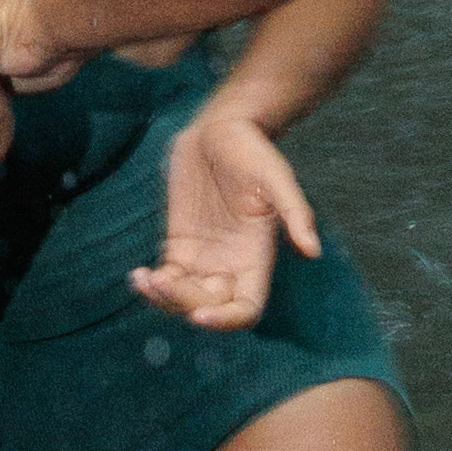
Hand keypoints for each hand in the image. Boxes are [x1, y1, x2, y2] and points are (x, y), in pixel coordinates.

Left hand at [133, 97, 324, 322]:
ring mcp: (203, 258)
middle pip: (210, 308)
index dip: (226, 321)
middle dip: (184, 303)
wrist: (220, 129)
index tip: (199, 316)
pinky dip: (151, 285)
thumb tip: (313, 250)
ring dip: (163, 300)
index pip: (246, 309)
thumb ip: (295, 212)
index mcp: (256, 258)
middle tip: (162, 281)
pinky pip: (167, 278)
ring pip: (184, 298)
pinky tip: (138, 275)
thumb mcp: (277, 177)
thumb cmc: (253, 151)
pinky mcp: (180, 245)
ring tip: (145, 279)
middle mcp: (231, 266)